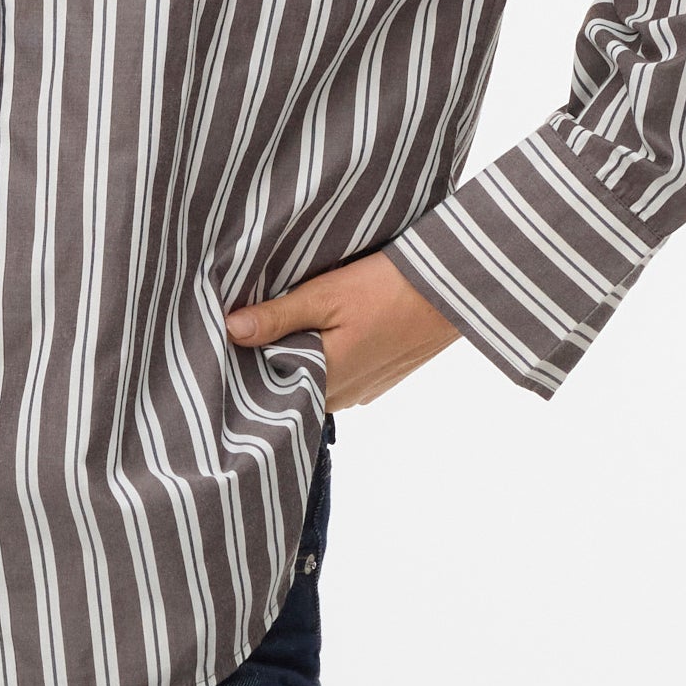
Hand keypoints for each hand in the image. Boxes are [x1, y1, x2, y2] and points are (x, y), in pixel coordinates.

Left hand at [224, 249, 462, 409]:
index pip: (267, 385)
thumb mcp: (327, 295)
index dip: (249, 361)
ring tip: (293, 324)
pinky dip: (328, 360)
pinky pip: (339, 378)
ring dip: (304, 359)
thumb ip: (278, 316)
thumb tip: (231, 330)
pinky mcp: (379, 382)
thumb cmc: (391, 288)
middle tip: (257, 325)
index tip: (232, 337)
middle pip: (291, 385)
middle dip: (275, 359)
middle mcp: (342, 396)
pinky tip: (328, 332)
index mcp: (324, 380)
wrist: (455, 290)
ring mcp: (363, 392)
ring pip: (316, 382)